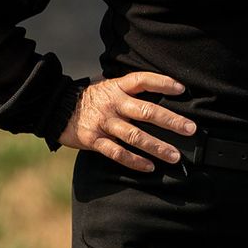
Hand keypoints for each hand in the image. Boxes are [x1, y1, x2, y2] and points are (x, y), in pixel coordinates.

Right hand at [58, 72, 195, 171]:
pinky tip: (150, 167)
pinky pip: (117, 153)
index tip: (182, 89)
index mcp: (117, 87)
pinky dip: (134, 161)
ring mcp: (103, 122)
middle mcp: (112, 103)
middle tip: (190, 129)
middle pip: (146, 111)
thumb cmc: (93, 99)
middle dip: (171, 121)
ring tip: (175, 155)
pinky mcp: (93, 140)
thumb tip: (162, 98)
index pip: (143, 80)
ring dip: (157, 147)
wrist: (56, 108)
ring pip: (135, 136)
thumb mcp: (110, 87)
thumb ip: (130, 92)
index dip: (163, 83)